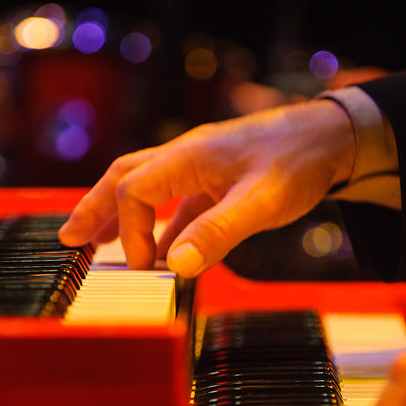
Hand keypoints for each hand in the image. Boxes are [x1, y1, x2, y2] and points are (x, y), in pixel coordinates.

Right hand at [58, 100, 355, 276]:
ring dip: (123, 216)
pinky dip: (163, 225)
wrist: (335, 137)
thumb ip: (219, 232)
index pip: (134, 190)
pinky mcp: (220, 179)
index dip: (131, 230)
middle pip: (124, 178)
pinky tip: (164, 251)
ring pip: (148, 187)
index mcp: (188, 157)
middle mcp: (187, 158)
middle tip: (70, 238)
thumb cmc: (299, 160)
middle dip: (95, 209)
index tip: (146, 267)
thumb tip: (177, 266)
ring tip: (100, 243)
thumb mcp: (262, 201)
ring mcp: (203, 168)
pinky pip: (179, 201)